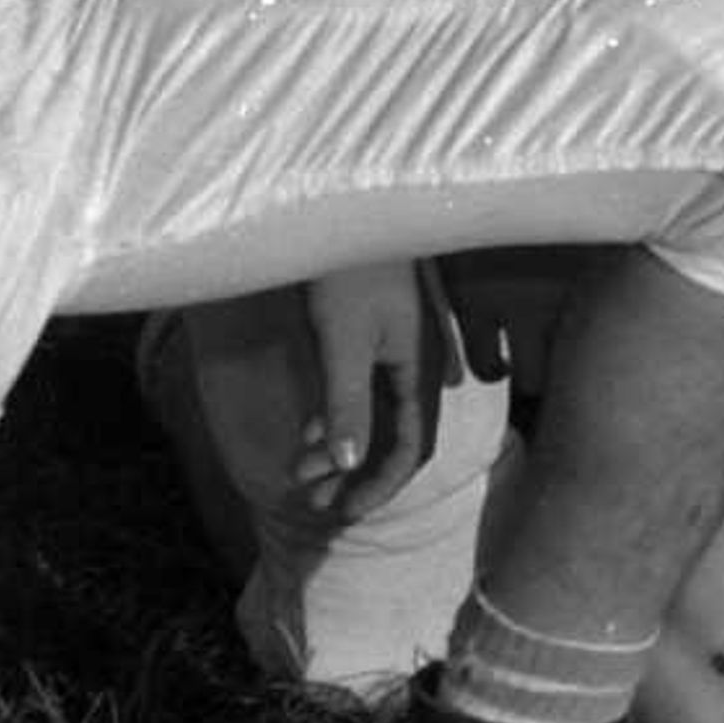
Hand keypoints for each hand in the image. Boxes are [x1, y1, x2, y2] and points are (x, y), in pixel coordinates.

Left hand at [293, 260, 458, 519]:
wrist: (345, 208)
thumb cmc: (347, 270)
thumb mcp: (342, 342)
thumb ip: (347, 404)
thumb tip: (348, 465)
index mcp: (421, 370)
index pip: (413, 448)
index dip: (380, 486)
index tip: (345, 514)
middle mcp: (420, 366)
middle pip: (398, 438)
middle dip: (358, 476)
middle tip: (315, 503)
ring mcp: (402, 350)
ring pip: (380, 417)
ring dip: (344, 449)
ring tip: (302, 471)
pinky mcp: (382, 335)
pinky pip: (368, 393)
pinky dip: (341, 418)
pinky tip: (311, 432)